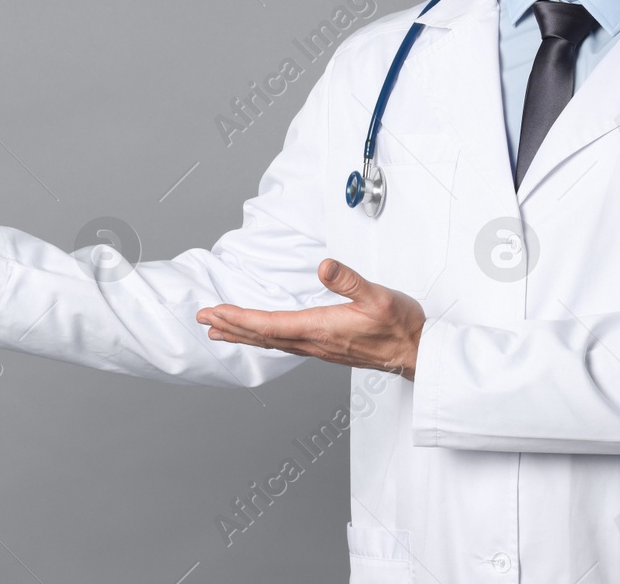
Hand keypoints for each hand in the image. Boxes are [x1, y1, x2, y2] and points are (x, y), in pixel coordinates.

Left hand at [195, 260, 425, 380]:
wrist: (417, 353)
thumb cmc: (400, 326)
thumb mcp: (378, 295)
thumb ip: (350, 280)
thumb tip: (324, 265)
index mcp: (320, 328)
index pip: (268, 325)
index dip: (238, 318)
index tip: (214, 312)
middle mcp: (314, 343)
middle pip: (262, 336)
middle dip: (230, 327)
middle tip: (203, 319)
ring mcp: (318, 349)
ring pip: (271, 342)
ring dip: (244, 334)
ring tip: (220, 331)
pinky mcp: (326, 350)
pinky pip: (285, 345)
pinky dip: (264, 338)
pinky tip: (262, 336)